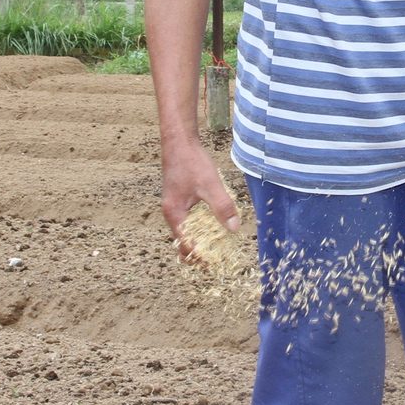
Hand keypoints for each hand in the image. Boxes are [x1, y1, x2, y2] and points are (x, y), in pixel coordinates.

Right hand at [160, 134, 240, 258]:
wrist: (179, 142)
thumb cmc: (191, 161)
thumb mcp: (210, 184)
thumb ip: (222, 206)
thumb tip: (234, 228)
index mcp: (174, 213)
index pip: (184, 245)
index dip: (199, 257)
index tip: (215, 263)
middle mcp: (170, 213)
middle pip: (182, 243)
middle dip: (199, 253)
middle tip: (218, 259)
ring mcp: (173, 207)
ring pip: (185, 232)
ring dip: (199, 240)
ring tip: (218, 246)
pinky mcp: (178, 201)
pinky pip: (187, 221)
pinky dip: (199, 228)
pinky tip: (213, 225)